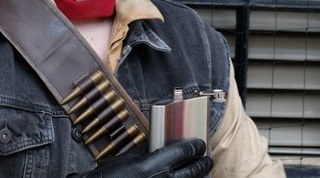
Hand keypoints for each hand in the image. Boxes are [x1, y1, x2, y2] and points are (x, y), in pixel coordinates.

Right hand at [70, 138, 212, 177]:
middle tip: (207, 160)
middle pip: (195, 170)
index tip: (200, 144)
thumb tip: (162, 144)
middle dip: (204, 163)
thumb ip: (150, 152)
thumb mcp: (131, 158)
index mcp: (156, 164)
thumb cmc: (113, 176)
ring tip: (201, 174)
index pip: (186, 151)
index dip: (196, 146)